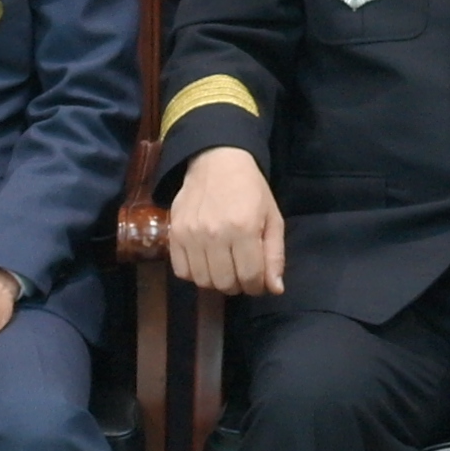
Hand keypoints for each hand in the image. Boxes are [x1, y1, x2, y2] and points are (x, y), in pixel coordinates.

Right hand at [164, 148, 285, 295]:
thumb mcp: (272, 218)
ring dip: (216, 281)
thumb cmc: (250, 189)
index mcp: (244, 228)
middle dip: (238, 284)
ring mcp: (191, 234)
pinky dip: (194, 273)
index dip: (257, 286)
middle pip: (225, 283)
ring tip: (224, 266)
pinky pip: (181, 271)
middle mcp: (215, 233)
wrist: (216, 161)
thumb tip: (275, 289)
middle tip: (241, 271)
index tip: (258, 279)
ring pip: (203, 281)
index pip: (250, 277)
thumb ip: (275, 254)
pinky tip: (205, 261)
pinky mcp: (174, 233)